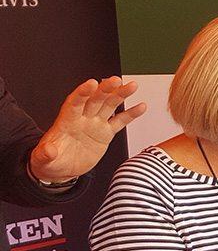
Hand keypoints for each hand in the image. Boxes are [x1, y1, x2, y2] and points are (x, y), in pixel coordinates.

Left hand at [29, 77, 145, 182]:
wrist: (61, 169)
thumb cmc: (50, 161)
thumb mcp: (43, 158)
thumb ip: (45, 153)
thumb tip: (48, 150)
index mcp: (66, 121)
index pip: (75, 103)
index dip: (83, 92)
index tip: (92, 83)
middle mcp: (82, 119)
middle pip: (95, 99)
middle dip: (106, 89)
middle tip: (116, 80)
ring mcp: (95, 125)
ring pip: (109, 106)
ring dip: (120, 95)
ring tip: (132, 86)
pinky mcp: (105, 134)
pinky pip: (120, 121)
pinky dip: (131, 114)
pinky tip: (140, 106)